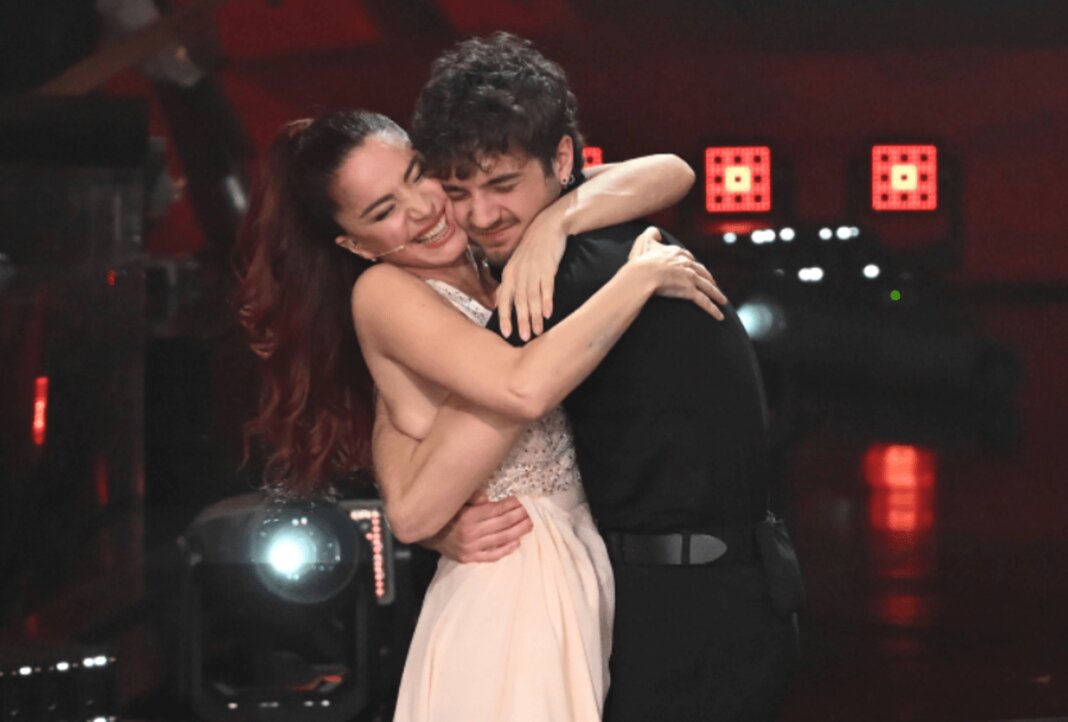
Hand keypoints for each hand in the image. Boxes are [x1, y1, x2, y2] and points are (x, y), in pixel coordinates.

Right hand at [422, 494, 532, 562]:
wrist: (427, 536)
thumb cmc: (444, 515)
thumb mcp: (454, 502)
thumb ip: (471, 498)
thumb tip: (487, 498)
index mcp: (468, 516)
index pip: (496, 510)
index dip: (511, 505)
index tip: (522, 500)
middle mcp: (471, 533)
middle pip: (502, 524)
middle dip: (519, 516)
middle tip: (532, 511)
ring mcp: (472, 548)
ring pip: (501, 539)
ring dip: (518, 531)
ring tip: (530, 524)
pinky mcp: (470, 558)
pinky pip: (492, 555)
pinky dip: (506, 549)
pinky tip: (517, 542)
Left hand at [496, 213, 566, 341]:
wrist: (549, 225)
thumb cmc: (533, 248)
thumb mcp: (518, 263)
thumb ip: (513, 282)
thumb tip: (506, 303)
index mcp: (509, 273)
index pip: (504, 299)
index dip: (505, 317)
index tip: (507, 333)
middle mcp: (519, 272)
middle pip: (519, 301)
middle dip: (521, 321)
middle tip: (524, 337)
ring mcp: (533, 269)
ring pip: (532, 296)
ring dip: (534, 315)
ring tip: (537, 331)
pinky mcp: (548, 265)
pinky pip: (546, 286)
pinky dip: (547, 300)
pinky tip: (548, 313)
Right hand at [627, 226, 728, 319]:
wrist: (642, 274)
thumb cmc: (641, 260)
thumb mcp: (644, 242)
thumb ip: (651, 234)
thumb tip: (656, 232)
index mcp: (677, 253)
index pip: (690, 259)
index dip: (694, 265)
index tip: (697, 270)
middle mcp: (687, 264)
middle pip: (702, 272)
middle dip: (709, 279)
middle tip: (713, 284)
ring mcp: (690, 277)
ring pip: (708, 287)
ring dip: (716, 294)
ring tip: (722, 301)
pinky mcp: (689, 290)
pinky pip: (704, 302)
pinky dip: (713, 309)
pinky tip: (719, 316)